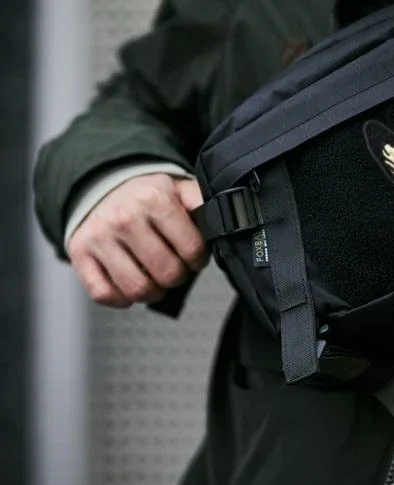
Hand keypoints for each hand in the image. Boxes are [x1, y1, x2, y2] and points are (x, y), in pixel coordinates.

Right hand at [67, 174, 208, 307]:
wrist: (104, 185)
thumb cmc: (147, 196)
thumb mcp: (179, 190)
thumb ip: (203, 205)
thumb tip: (223, 223)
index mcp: (155, 198)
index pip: (192, 248)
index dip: (199, 260)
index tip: (195, 257)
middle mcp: (125, 217)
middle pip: (167, 273)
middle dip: (178, 276)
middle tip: (176, 268)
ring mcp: (100, 237)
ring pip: (136, 288)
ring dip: (154, 292)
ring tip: (157, 280)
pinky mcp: (80, 254)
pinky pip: (103, 294)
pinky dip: (122, 298)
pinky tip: (131, 286)